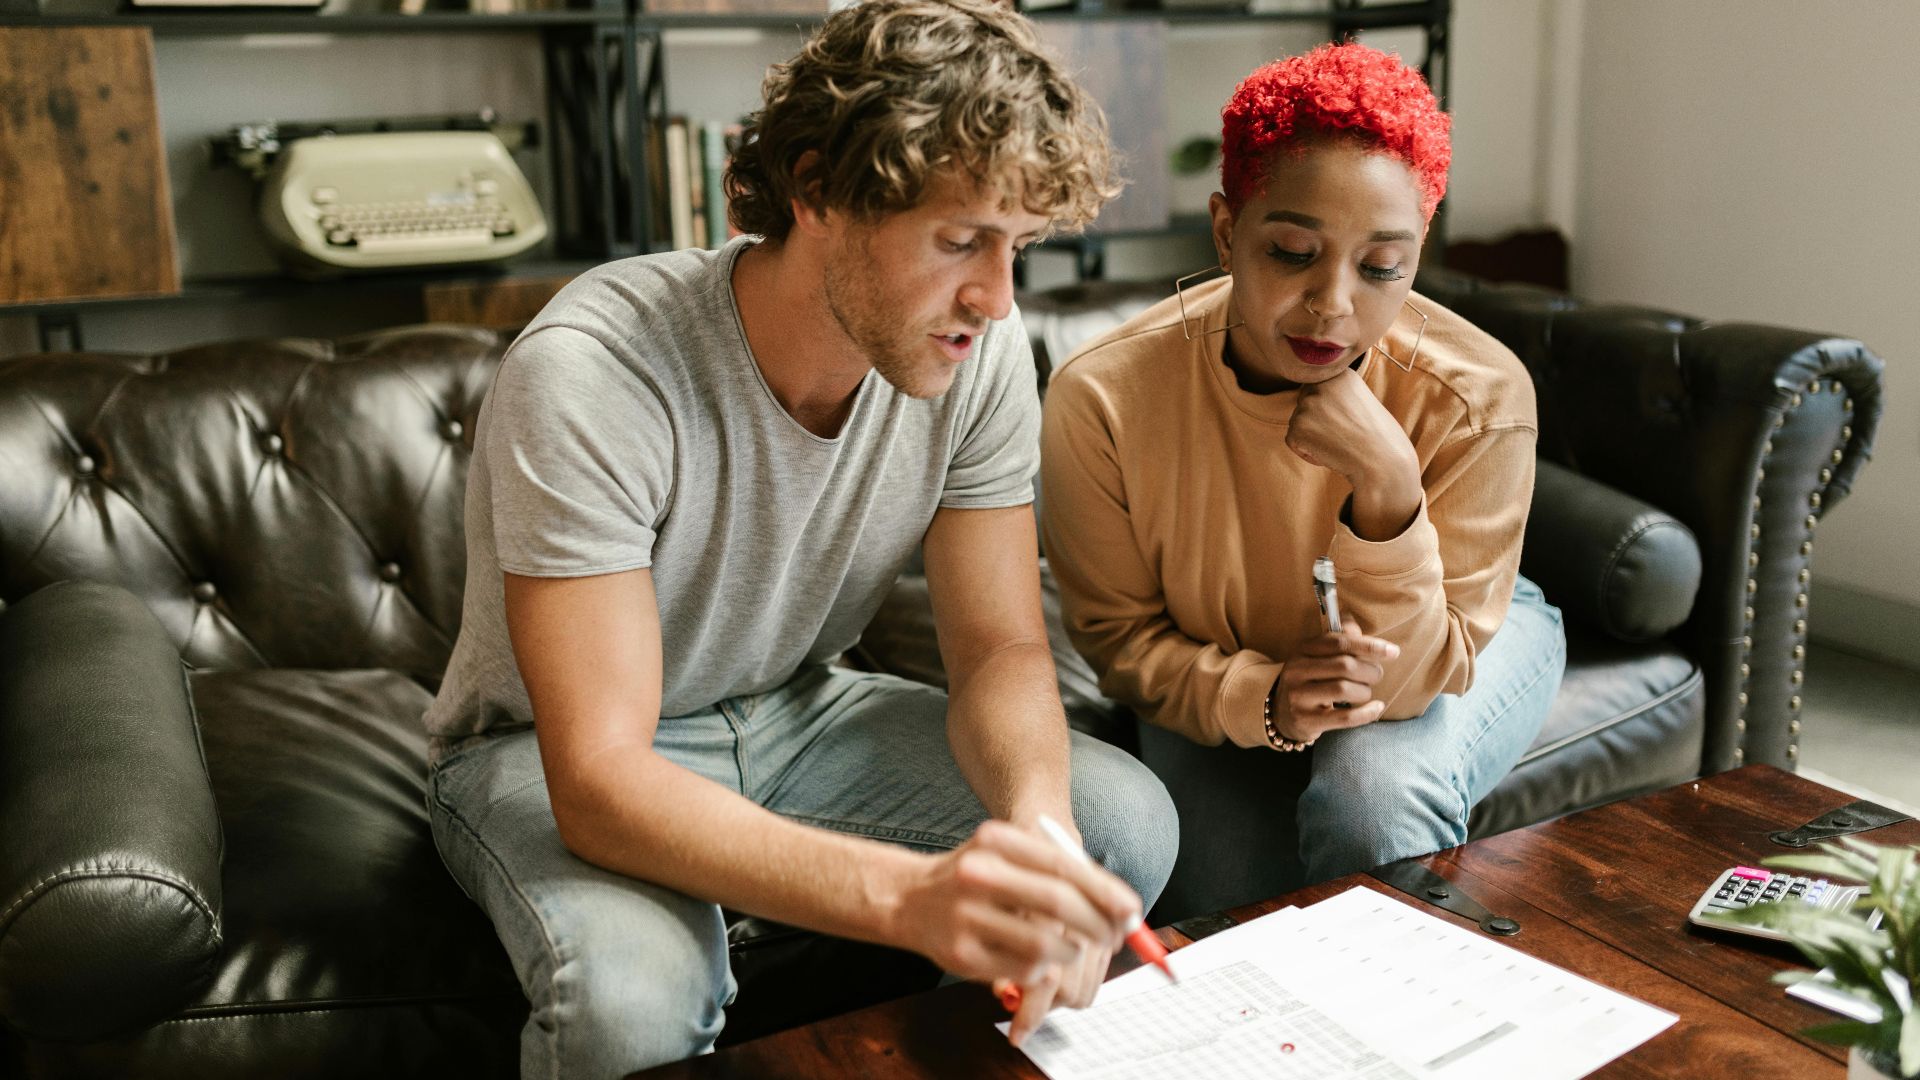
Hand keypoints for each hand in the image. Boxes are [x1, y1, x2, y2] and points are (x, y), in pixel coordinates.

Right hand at [887, 820, 1137, 1039]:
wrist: (907, 898)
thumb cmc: (973, 877)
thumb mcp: (1007, 854)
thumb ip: (1057, 870)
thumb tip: (1121, 907)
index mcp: (994, 841)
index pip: (1062, 865)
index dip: (1104, 891)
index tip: (1131, 910)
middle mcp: (977, 873)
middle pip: (1056, 902)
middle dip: (1096, 924)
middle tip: (1113, 938)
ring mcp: (965, 915)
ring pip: (1043, 943)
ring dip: (1070, 952)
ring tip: (1073, 951)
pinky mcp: (960, 954)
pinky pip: (1021, 970)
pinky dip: (1043, 971)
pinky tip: (1042, 964)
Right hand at [1271, 618, 1401, 743]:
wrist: (1281, 714)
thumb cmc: (1310, 680)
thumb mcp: (1318, 656)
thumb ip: (1338, 638)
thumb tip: (1352, 622)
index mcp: (1302, 650)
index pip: (1338, 642)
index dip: (1368, 645)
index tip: (1392, 651)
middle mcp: (1297, 671)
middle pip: (1344, 665)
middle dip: (1370, 670)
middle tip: (1376, 675)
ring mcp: (1299, 697)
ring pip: (1344, 690)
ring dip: (1365, 691)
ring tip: (1365, 692)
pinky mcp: (1306, 720)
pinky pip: (1344, 717)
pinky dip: (1367, 713)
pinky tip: (1377, 708)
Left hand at [1288, 369, 1419, 509]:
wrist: (1384, 461)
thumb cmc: (1378, 437)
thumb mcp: (1359, 400)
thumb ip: (1335, 394)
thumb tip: (1307, 398)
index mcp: (1340, 374)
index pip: (1318, 390)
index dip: (1330, 411)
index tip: (1350, 421)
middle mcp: (1322, 384)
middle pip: (1305, 404)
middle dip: (1318, 421)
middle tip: (1344, 434)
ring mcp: (1308, 405)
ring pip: (1297, 422)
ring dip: (1313, 437)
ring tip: (1340, 443)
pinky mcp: (1298, 426)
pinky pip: (1292, 441)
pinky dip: (1307, 452)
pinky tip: (1331, 453)